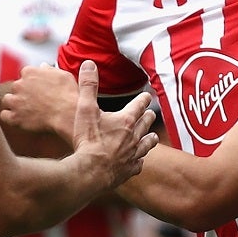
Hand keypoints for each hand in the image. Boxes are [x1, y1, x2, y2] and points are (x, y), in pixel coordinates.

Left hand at [1, 64, 81, 148]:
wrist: (67, 114)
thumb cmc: (68, 95)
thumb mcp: (63, 75)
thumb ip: (49, 70)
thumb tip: (43, 66)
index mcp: (29, 72)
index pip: (25, 74)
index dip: (32, 82)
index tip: (38, 88)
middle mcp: (19, 84)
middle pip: (16, 87)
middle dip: (23, 93)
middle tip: (35, 101)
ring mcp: (15, 101)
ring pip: (8, 100)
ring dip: (14, 103)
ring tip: (26, 110)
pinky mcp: (15, 116)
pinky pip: (4, 115)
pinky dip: (10, 117)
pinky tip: (18, 118)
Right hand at [70, 63, 156, 187]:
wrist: (91, 172)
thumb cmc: (88, 141)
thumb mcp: (85, 109)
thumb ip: (88, 86)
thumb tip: (89, 64)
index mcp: (125, 121)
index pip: (139, 105)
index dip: (143, 99)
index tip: (147, 96)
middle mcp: (134, 137)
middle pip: (146, 124)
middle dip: (148, 117)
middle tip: (151, 113)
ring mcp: (133, 155)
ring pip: (146, 145)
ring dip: (149, 139)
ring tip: (152, 137)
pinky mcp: (128, 170)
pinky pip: (138, 165)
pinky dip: (139, 161)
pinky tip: (138, 162)